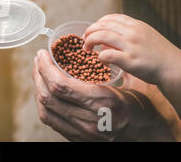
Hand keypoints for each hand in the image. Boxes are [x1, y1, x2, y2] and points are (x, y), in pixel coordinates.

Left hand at [32, 50, 176, 140]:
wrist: (150, 139)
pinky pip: (51, 121)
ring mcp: (81, 132)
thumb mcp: (133, 84)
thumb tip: (93, 48)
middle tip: (38, 60)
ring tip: (38, 73)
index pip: (60, 85)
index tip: (42, 54)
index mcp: (102, 102)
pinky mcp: (76, 138)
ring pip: (46, 110)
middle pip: (48, 96)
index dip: (45, 68)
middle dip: (38, 75)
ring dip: (38, 89)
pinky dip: (43, 104)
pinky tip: (44, 91)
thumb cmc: (144, 109)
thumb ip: (111, 68)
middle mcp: (88, 119)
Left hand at [83, 14, 180, 84]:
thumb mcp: (144, 37)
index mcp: (136, 25)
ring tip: (87, 49)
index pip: (110, 18)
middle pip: (101, 25)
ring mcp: (131, 46)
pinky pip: (107, 54)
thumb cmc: (158, 56)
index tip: (92, 32)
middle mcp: (132, 32)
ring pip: (101, 36)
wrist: (176, 68)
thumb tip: (104, 41)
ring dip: (90, 42)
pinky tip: (101, 61)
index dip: (97, 24)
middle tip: (85, 41)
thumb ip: (125, 36)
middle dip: (89, 32)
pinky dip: (100, 56)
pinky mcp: (131, 60)